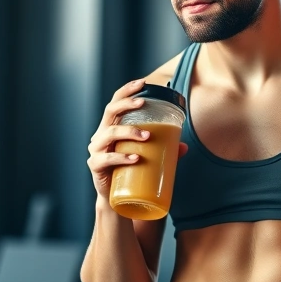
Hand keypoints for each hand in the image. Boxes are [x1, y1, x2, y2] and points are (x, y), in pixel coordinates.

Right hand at [86, 79, 187, 200]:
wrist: (116, 199)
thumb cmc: (130, 172)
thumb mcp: (146, 157)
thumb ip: (164, 151)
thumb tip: (184, 147)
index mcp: (111, 128)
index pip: (115, 103)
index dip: (126, 91)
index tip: (142, 82)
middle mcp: (101, 135)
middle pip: (110, 112)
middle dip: (126, 104)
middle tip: (143, 102)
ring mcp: (96, 150)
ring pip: (109, 133)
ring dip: (129, 131)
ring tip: (147, 136)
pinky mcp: (96, 166)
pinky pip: (107, 158)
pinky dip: (122, 157)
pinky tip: (135, 158)